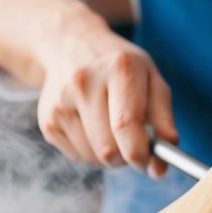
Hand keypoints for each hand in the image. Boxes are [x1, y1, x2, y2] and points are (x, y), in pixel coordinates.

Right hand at [37, 26, 176, 174]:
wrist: (72, 46)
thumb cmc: (120, 68)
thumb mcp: (151, 79)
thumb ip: (163, 121)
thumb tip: (160, 166)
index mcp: (118, 68)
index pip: (126, 124)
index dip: (140, 153)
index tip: (149, 162)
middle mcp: (84, 82)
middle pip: (108, 149)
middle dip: (125, 157)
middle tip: (132, 143)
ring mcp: (61, 102)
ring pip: (92, 157)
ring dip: (108, 156)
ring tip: (111, 131)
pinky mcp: (47, 119)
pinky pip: (76, 156)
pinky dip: (90, 152)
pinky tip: (91, 128)